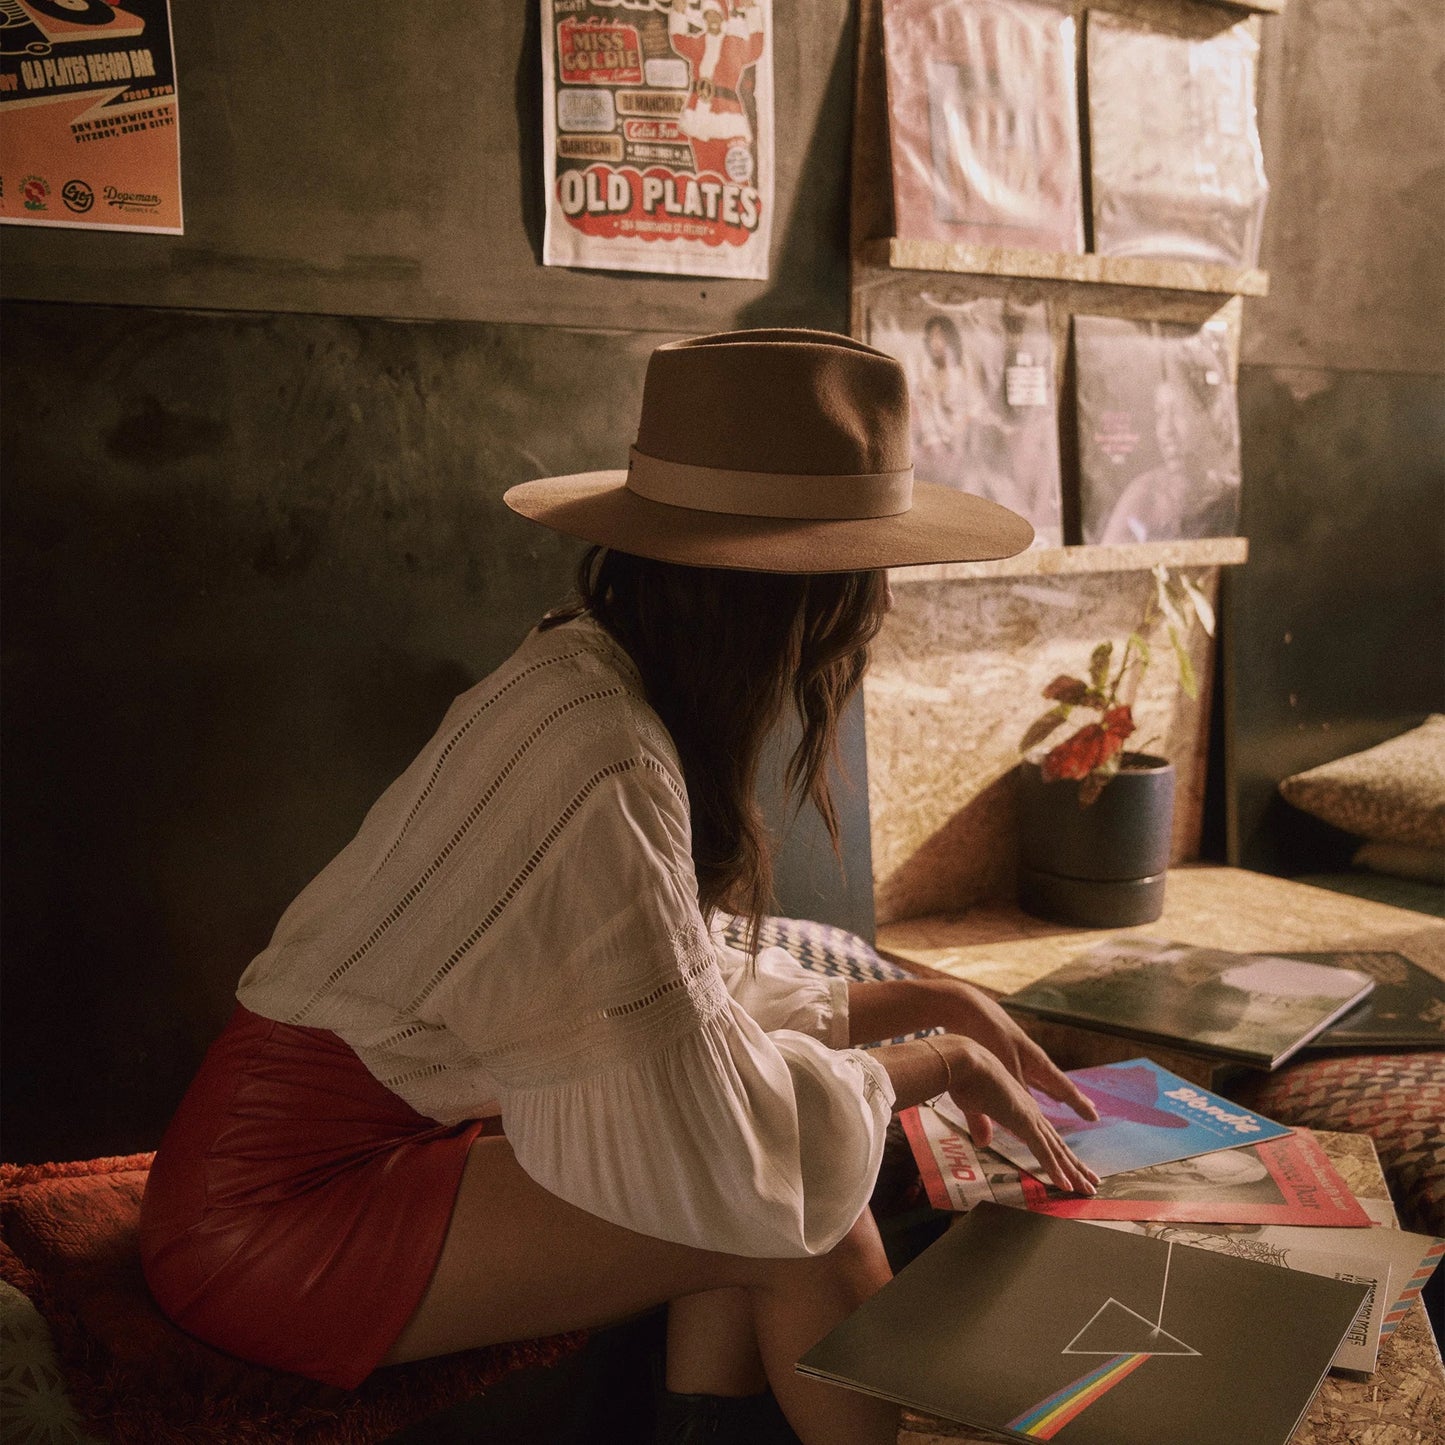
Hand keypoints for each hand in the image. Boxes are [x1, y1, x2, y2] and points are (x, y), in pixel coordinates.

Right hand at [944, 1037, 1099, 1196]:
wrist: (965, 1062)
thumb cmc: (966, 1080)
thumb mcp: (973, 1108)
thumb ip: (981, 1125)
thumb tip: (983, 1142)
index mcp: (1020, 1109)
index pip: (1046, 1137)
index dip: (1059, 1156)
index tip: (1071, 1171)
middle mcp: (1030, 1113)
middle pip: (1057, 1145)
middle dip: (1075, 1167)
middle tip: (1091, 1185)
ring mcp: (1029, 1117)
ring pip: (1056, 1151)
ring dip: (1072, 1173)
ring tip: (1088, 1189)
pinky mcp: (1024, 1122)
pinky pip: (1042, 1151)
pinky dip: (1054, 1169)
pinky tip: (1065, 1184)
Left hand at [946, 981, 1099, 1126]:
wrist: (968, 1008)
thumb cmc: (989, 1034)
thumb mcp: (1005, 1064)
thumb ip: (1016, 1091)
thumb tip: (1028, 1120)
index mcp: (1037, 1061)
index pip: (1064, 1087)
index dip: (1079, 1104)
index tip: (1094, 1117)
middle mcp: (1031, 1060)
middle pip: (1057, 1084)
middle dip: (1072, 1100)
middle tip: (1091, 1113)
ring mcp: (1017, 1057)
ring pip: (1040, 1080)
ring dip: (1051, 1092)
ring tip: (1062, 1102)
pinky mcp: (1000, 1055)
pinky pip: (1022, 1076)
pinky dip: (1028, 1086)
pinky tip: (1026, 1090)